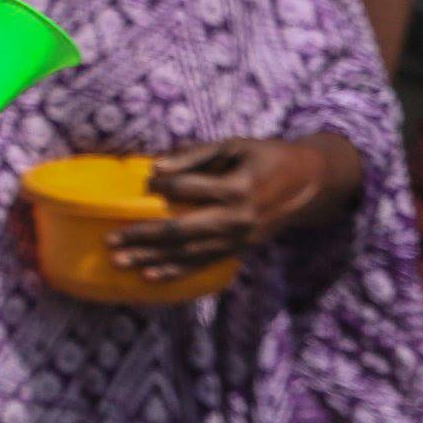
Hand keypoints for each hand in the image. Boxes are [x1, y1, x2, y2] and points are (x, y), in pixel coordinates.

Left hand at [108, 133, 362, 280]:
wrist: (311, 183)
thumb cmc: (267, 157)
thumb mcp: (235, 145)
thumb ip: (195, 155)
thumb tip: (154, 168)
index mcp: (237, 188)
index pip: (189, 190)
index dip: (163, 187)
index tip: (144, 184)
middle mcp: (237, 219)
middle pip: (181, 230)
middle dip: (143, 236)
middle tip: (111, 240)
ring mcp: (238, 239)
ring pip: (188, 253)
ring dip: (151, 259)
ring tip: (119, 262)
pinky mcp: (239, 250)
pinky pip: (202, 264)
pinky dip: (175, 272)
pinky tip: (150, 276)